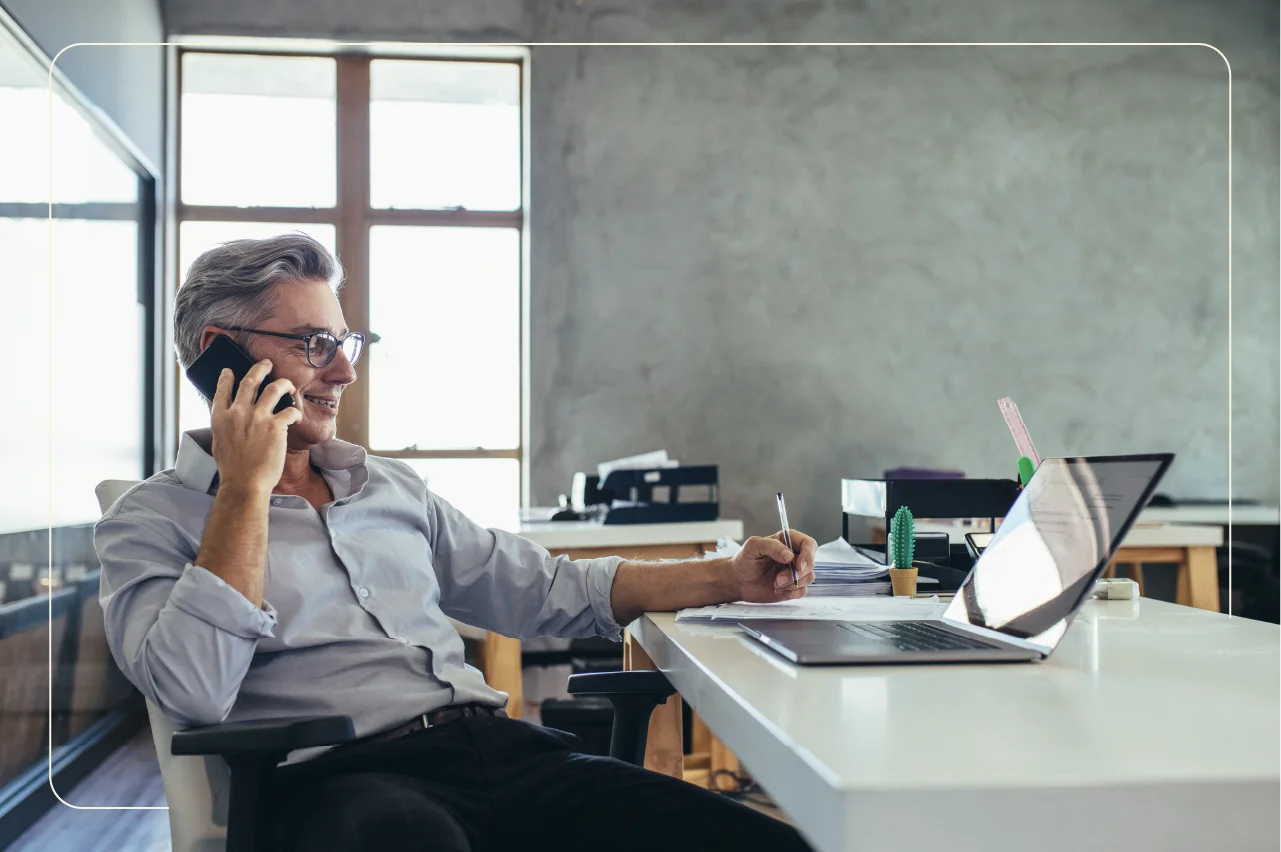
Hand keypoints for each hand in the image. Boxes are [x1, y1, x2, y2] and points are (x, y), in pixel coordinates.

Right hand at [209, 360, 300, 494]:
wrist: (245, 483)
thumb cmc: (233, 469)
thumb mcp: (219, 443)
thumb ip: (225, 427)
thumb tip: (229, 419)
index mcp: (220, 418)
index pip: (222, 390)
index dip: (226, 378)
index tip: (230, 371)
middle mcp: (238, 412)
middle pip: (249, 381)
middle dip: (259, 368)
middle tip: (266, 363)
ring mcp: (257, 417)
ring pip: (273, 388)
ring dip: (283, 383)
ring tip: (288, 384)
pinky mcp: (276, 426)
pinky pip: (290, 410)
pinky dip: (295, 412)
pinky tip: (298, 417)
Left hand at [728, 530, 816, 602]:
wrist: (738, 581)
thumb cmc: (744, 560)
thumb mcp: (752, 546)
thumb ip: (771, 545)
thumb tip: (789, 555)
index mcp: (788, 541)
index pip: (809, 544)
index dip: (808, 555)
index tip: (799, 565)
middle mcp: (794, 556)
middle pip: (810, 563)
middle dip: (797, 573)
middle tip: (778, 579)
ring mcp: (795, 572)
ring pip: (809, 578)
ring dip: (792, 583)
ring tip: (775, 583)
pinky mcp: (792, 587)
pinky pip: (802, 591)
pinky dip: (790, 593)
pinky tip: (777, 590)